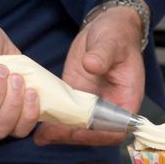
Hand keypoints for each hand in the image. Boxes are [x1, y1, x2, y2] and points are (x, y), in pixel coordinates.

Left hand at [34, 6, 144, 146]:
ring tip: (40, 136)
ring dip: (60, 133)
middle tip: (52, 134)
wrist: (105, 27)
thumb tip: (92, 65)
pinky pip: (66, 113)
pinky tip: (38, 127)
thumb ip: (103, 55)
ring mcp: (91, 102)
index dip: (99, 135)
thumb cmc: (117, 34)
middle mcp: (110, 106)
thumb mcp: (111, 42)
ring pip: (77, 127)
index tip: (79, 130)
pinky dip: (53, 121)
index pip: (116, 129)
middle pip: (94, 133)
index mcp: (126, 98)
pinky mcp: (76, 95)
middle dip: (73, 136)